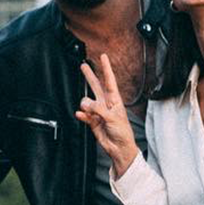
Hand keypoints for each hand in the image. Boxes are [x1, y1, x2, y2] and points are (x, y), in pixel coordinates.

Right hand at [75, 55, 139, 174]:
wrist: (119, 148)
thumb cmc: (122, 132)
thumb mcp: (113, 118)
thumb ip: (98, 109)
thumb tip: (85, 104)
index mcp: (115, 100)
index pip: (109, 80)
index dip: (106, 68)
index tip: (103, 56)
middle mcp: (105, 103)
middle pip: (96, 86)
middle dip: (89, 75)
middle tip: (83, 66)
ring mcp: (98, 112)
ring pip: (86, 101)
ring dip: (85, 104)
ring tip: (88, 111)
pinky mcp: (92, 121)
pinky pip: (83, 115)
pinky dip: (82, 115)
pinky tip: (81, 115)